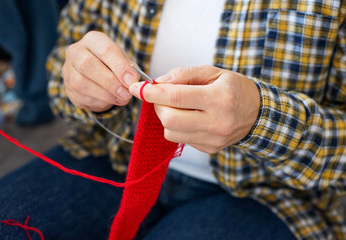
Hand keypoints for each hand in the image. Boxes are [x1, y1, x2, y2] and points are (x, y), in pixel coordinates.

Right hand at [62, 31, 138, 111]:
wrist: (97, 76)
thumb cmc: (113, 65)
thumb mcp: (124, 61)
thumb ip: (129, 70)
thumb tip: (133, 82)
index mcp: (93, 40)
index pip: (105, 49)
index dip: (119, 66)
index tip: (132, 80)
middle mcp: (76, 52)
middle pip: (87, 65)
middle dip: (110, 82)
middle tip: (126, 93)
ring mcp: (68, 71)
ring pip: (81, 83)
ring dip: (105, 95)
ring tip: (122, 98)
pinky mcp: (68, 89)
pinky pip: (81, 97)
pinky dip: (99, 102)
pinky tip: (111, 101)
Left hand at [129, 65, 260, 153]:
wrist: (258, 114)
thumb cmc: (234, 89)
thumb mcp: (212, 72)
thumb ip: (183, 75)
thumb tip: (157, 83)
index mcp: (219, 98)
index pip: (175, 97)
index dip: (151, 92)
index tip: (137, 88)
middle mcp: (217, 122)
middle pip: (169, 119)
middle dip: (157, 106)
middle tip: (162, 96)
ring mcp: (213, 139)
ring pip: (171, 132)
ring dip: (166, 117)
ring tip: (179, 107)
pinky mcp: (210, 149)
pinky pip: (180, 139)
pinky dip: (177, 127)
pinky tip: (190, 118)